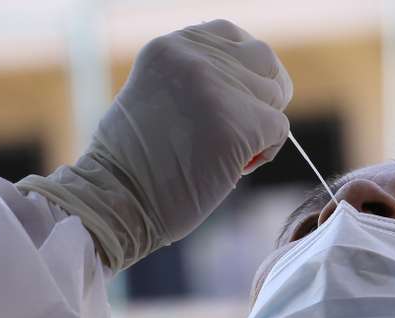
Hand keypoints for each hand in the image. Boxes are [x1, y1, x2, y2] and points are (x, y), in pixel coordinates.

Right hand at [18, 19, 291, 270]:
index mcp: (169, 47)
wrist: (115, 204)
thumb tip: (246, 81)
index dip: (240, 71)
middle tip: (233, 133)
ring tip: (221, 154)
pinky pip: (279, 130)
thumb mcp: (154, 95)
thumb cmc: (133, 164)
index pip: (232, 36)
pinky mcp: (237, 125)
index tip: (229, 102)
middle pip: (262, 61)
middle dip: (258, 97)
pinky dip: (264, 153)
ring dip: (258, 128)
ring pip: (273, 96)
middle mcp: (192, 57)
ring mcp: (216, 89)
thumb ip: (192, 78)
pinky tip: (233, 169)